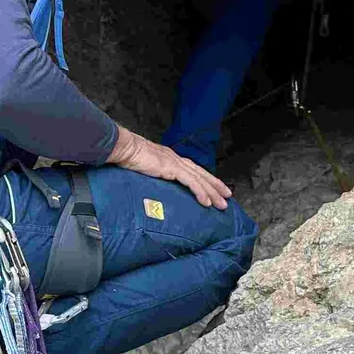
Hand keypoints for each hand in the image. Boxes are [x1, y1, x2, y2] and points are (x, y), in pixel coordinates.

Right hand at [106, 126, 231, 209]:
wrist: (125, 148)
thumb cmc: (130, 157)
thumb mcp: (146, 167)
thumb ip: (154, 173)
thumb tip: (157, 183)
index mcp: (171, 158)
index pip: (194, 170)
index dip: (206, 179)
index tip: (215, 188)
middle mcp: (177, 159)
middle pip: (202, 174)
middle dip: (216, 186)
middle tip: (228, 196)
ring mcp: (175, 163)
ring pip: (200, 179)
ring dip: (213, 192)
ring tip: (222, 204)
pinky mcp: (172, 168)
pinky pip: (191, 182)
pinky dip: (200, 192)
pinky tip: (207, 202)